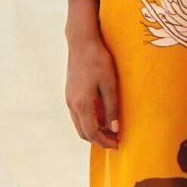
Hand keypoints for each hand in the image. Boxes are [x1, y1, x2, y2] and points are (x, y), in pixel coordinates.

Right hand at [64, 28, 120, 149]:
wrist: (81, 43)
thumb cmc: (98, 60)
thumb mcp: (109, 83)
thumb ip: (111, 107)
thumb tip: (114, 129)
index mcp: (82, 104)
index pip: (91, 132)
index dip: (104, 141)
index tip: (117, 144)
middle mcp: (72, 104)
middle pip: (83, 132)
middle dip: (99, 139)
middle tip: (115, 139)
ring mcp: (69, 98)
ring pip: (79, 124)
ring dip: (93, 130)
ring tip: (110, 129)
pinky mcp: (70, 93)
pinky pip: (78, 114)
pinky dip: (89, 121)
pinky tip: (101, 115)